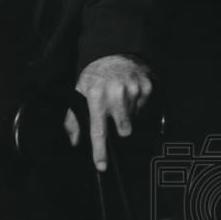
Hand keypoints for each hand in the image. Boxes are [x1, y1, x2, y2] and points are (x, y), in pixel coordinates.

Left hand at [65, 54, 152, 171]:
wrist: (115, 53)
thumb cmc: (94, 77)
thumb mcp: (78, 93)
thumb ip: (73, 118)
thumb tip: (74, 141)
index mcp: (96, 97)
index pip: (98, 130)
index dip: (100, 150)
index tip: (101, 166)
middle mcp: (116, 94)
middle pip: (124, 129)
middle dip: (120, 128)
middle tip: (113, 114)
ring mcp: (134, 90)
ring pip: (134, 119)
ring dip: (126, 115)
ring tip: (118, 100)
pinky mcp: (147, 87)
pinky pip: (143, 108)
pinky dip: (136, 105)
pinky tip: (128, 94)